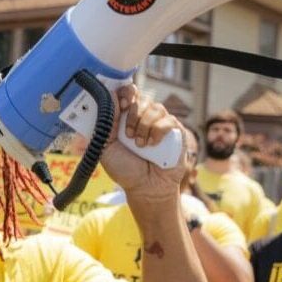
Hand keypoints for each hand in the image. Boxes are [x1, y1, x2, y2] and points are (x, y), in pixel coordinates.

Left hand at [97, 85, 184, 202]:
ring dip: (144, 126)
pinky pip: (168, 120)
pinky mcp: (175, 131)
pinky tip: (152, 145)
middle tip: (128, 135)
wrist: (144, 187)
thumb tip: (110, 98)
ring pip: (155, 107)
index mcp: (126, 118)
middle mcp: (144, 117)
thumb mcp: (106, 147)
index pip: (127, 93)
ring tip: (140, 145)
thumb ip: (106, 123)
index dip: (125, 93)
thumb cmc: (125, 169)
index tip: (122, 104)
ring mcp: (160, 123)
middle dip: (133, 115)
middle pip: (141, 98)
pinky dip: (157, 132)